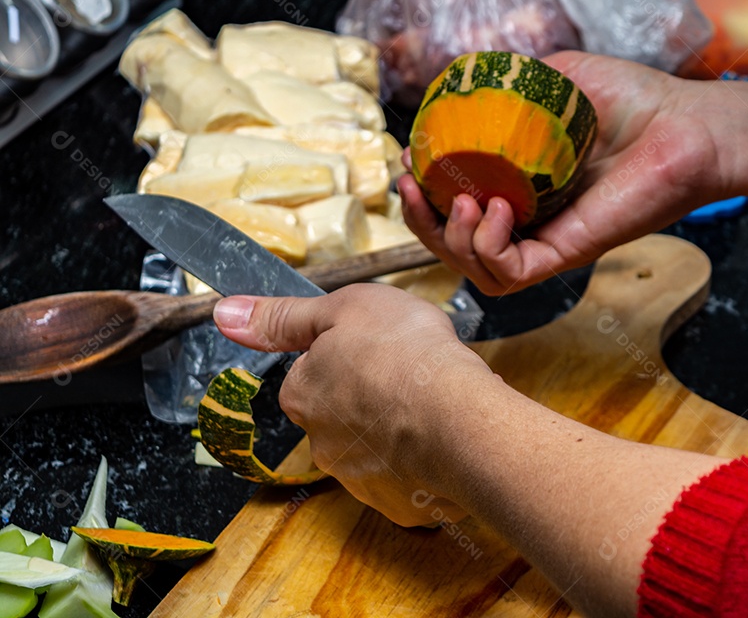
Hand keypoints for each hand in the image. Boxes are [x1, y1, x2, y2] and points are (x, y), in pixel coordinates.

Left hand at [213, 285, 496, 526]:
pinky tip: (448, 438)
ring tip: (437, 405)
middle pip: (342, 415)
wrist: (458, 416)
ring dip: (400, 431)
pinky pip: (409, 479)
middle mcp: (321, 444)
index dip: (348, 355)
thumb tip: (223, 312)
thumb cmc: (403, 352)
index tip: (379, 348)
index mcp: (303, 394)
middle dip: (372, 398)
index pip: (312, 374)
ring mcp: (360, 480)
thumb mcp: (342, 308)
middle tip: (410, 375)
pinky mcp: (399, 505)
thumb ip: (284, 316)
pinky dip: (425, 461)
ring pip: (377, 449)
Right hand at [399, 51, 734, 294]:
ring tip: (453, 203)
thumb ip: (511, 81)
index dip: (423, 192)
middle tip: (411, 187)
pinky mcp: (567, 253)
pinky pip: (509, 274)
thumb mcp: (557, 77)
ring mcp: (548, 241)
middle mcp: (531, 221)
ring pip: (476, 269)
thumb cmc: (633, 100)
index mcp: (521, 187)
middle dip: (420, 223)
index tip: (409, 159)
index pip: (457, 205)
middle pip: (456, 245)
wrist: (684, 123)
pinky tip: (489, 212)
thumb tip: (464, 75)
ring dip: (447, 241)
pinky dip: (485, 248)